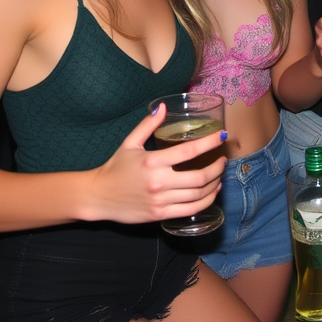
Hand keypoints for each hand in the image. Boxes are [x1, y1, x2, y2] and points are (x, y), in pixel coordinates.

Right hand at [87, 104, 225, 223]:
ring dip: (215, 184)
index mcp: (153, 161)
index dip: (209, 143)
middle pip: (199, 177)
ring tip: (220, 175)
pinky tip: (212, 192)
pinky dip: (206, 201)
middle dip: (217, 167)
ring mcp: (160, 201)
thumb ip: (148, 125)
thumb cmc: (115, 168)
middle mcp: (159, 182)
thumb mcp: (129, 143)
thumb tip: (163, 106)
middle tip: (223, 159)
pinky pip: (190, 210)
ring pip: (198, 195)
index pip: (189, 151)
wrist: (98, 196)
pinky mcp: (160, 215)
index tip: (222, 137)